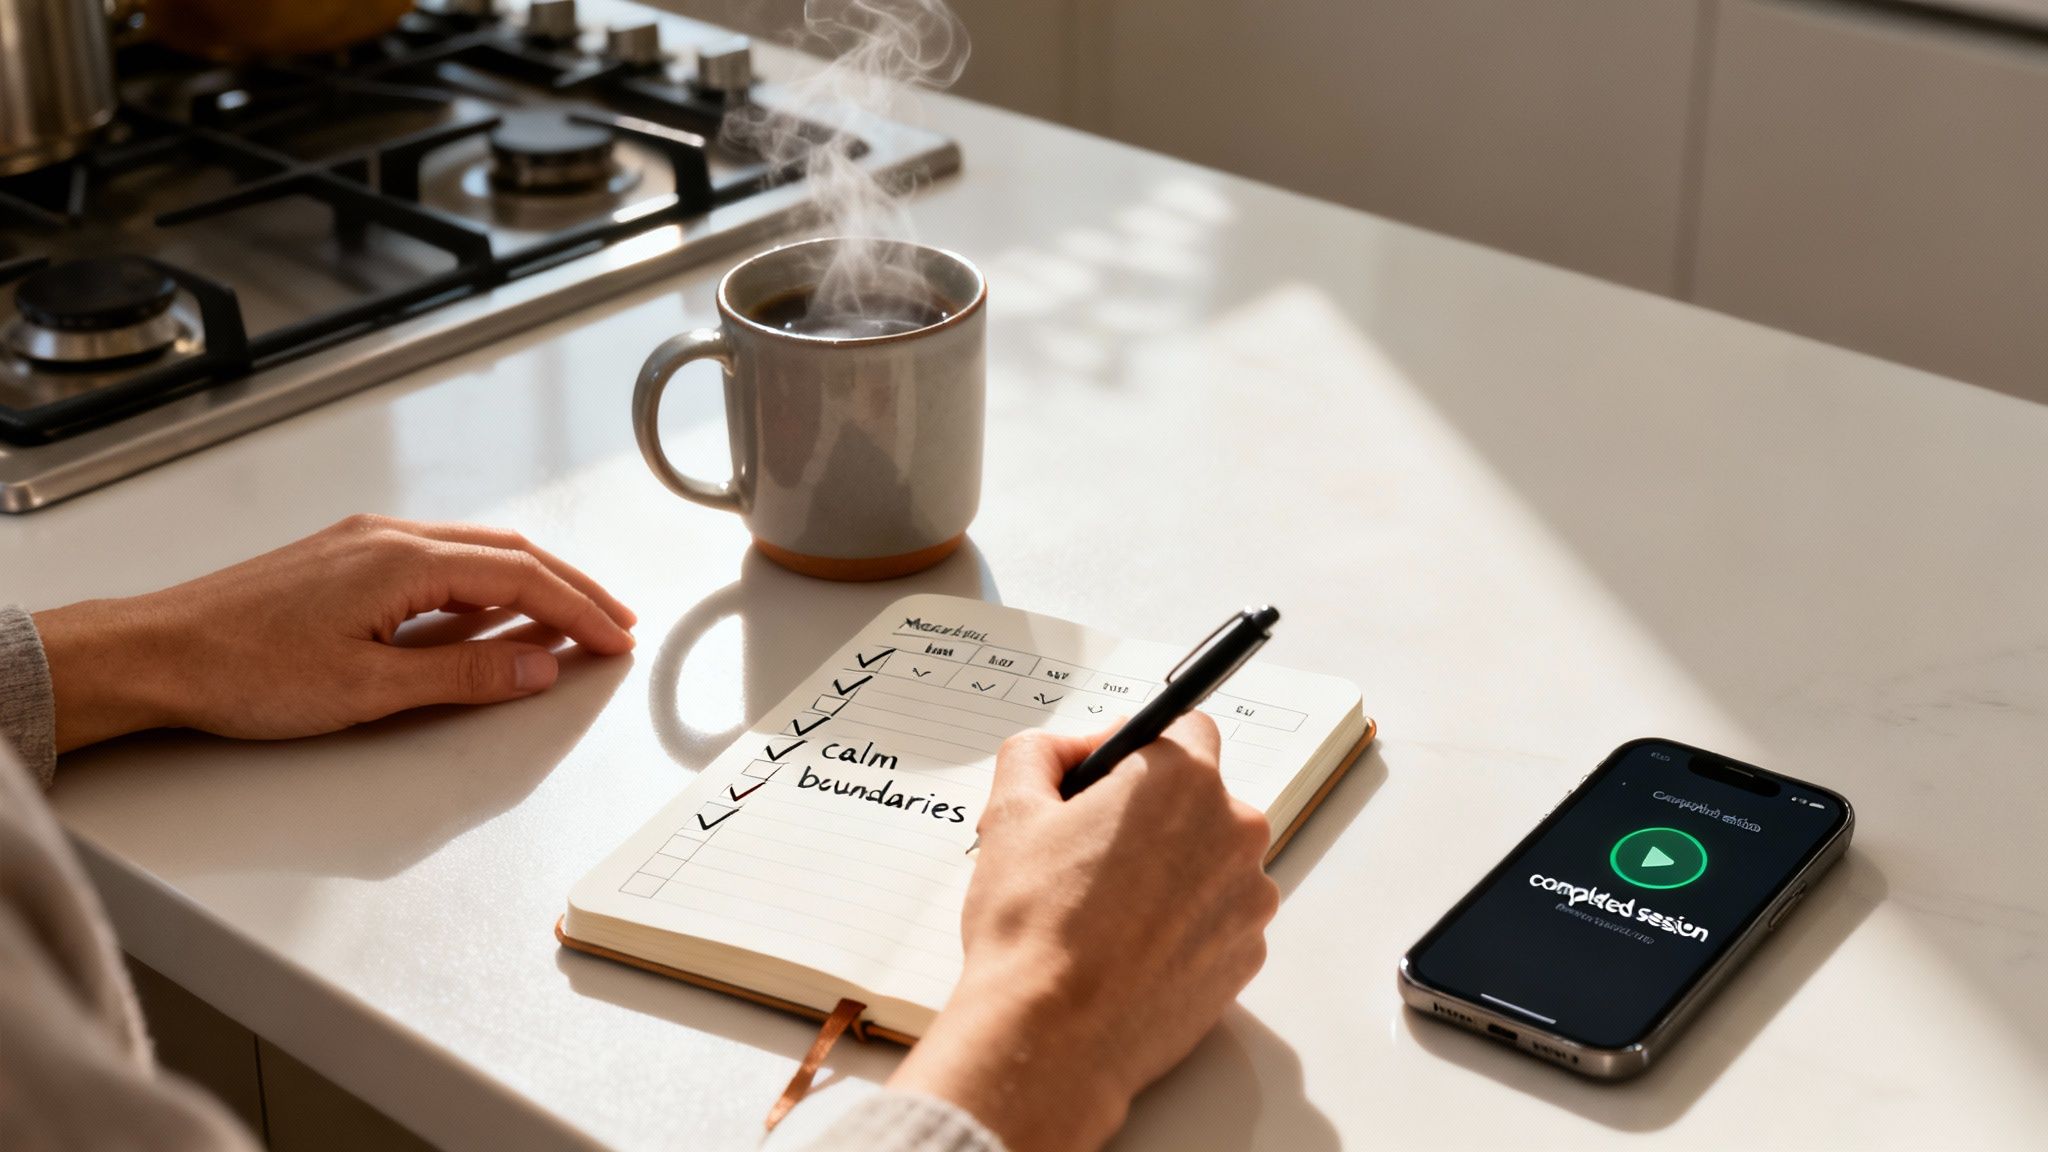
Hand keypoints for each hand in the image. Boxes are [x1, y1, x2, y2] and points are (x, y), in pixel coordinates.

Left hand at [33, 514, 635, 752]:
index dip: (579, 612)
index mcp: (403, 561)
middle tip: (615, 624)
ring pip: (477, 553)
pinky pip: (440, 561)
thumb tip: (537, 666)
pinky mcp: (345, 560)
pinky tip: (493, 612)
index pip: (522, 580)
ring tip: (571, 620)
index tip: (616, 639)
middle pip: (510, 554)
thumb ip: (464, 676)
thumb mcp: (368, 689)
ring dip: (533, 584)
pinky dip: (486, 584)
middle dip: (572, 589)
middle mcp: (389, 537)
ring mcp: (365, 543)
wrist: (155, 653)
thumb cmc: (242, 671)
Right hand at [889, 715, 1277, 1151]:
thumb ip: (1038, 753)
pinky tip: (1131, 949)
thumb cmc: (1032, 926)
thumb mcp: (1010, 813)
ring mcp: (1248, 898)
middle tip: (1089, 854)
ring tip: (1106, 911)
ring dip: (1172, 871)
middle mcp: (1234, 831)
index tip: (1102, 783)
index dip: (1136, 751)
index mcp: (1182, 780)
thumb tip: (1067, 750)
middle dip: (1153, 815)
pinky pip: (1218, 919)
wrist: (1054, 1037)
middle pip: (1200, 798)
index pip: (1184, 728)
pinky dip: (1183, 925)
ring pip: (1211, 860)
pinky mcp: (1247, 955)